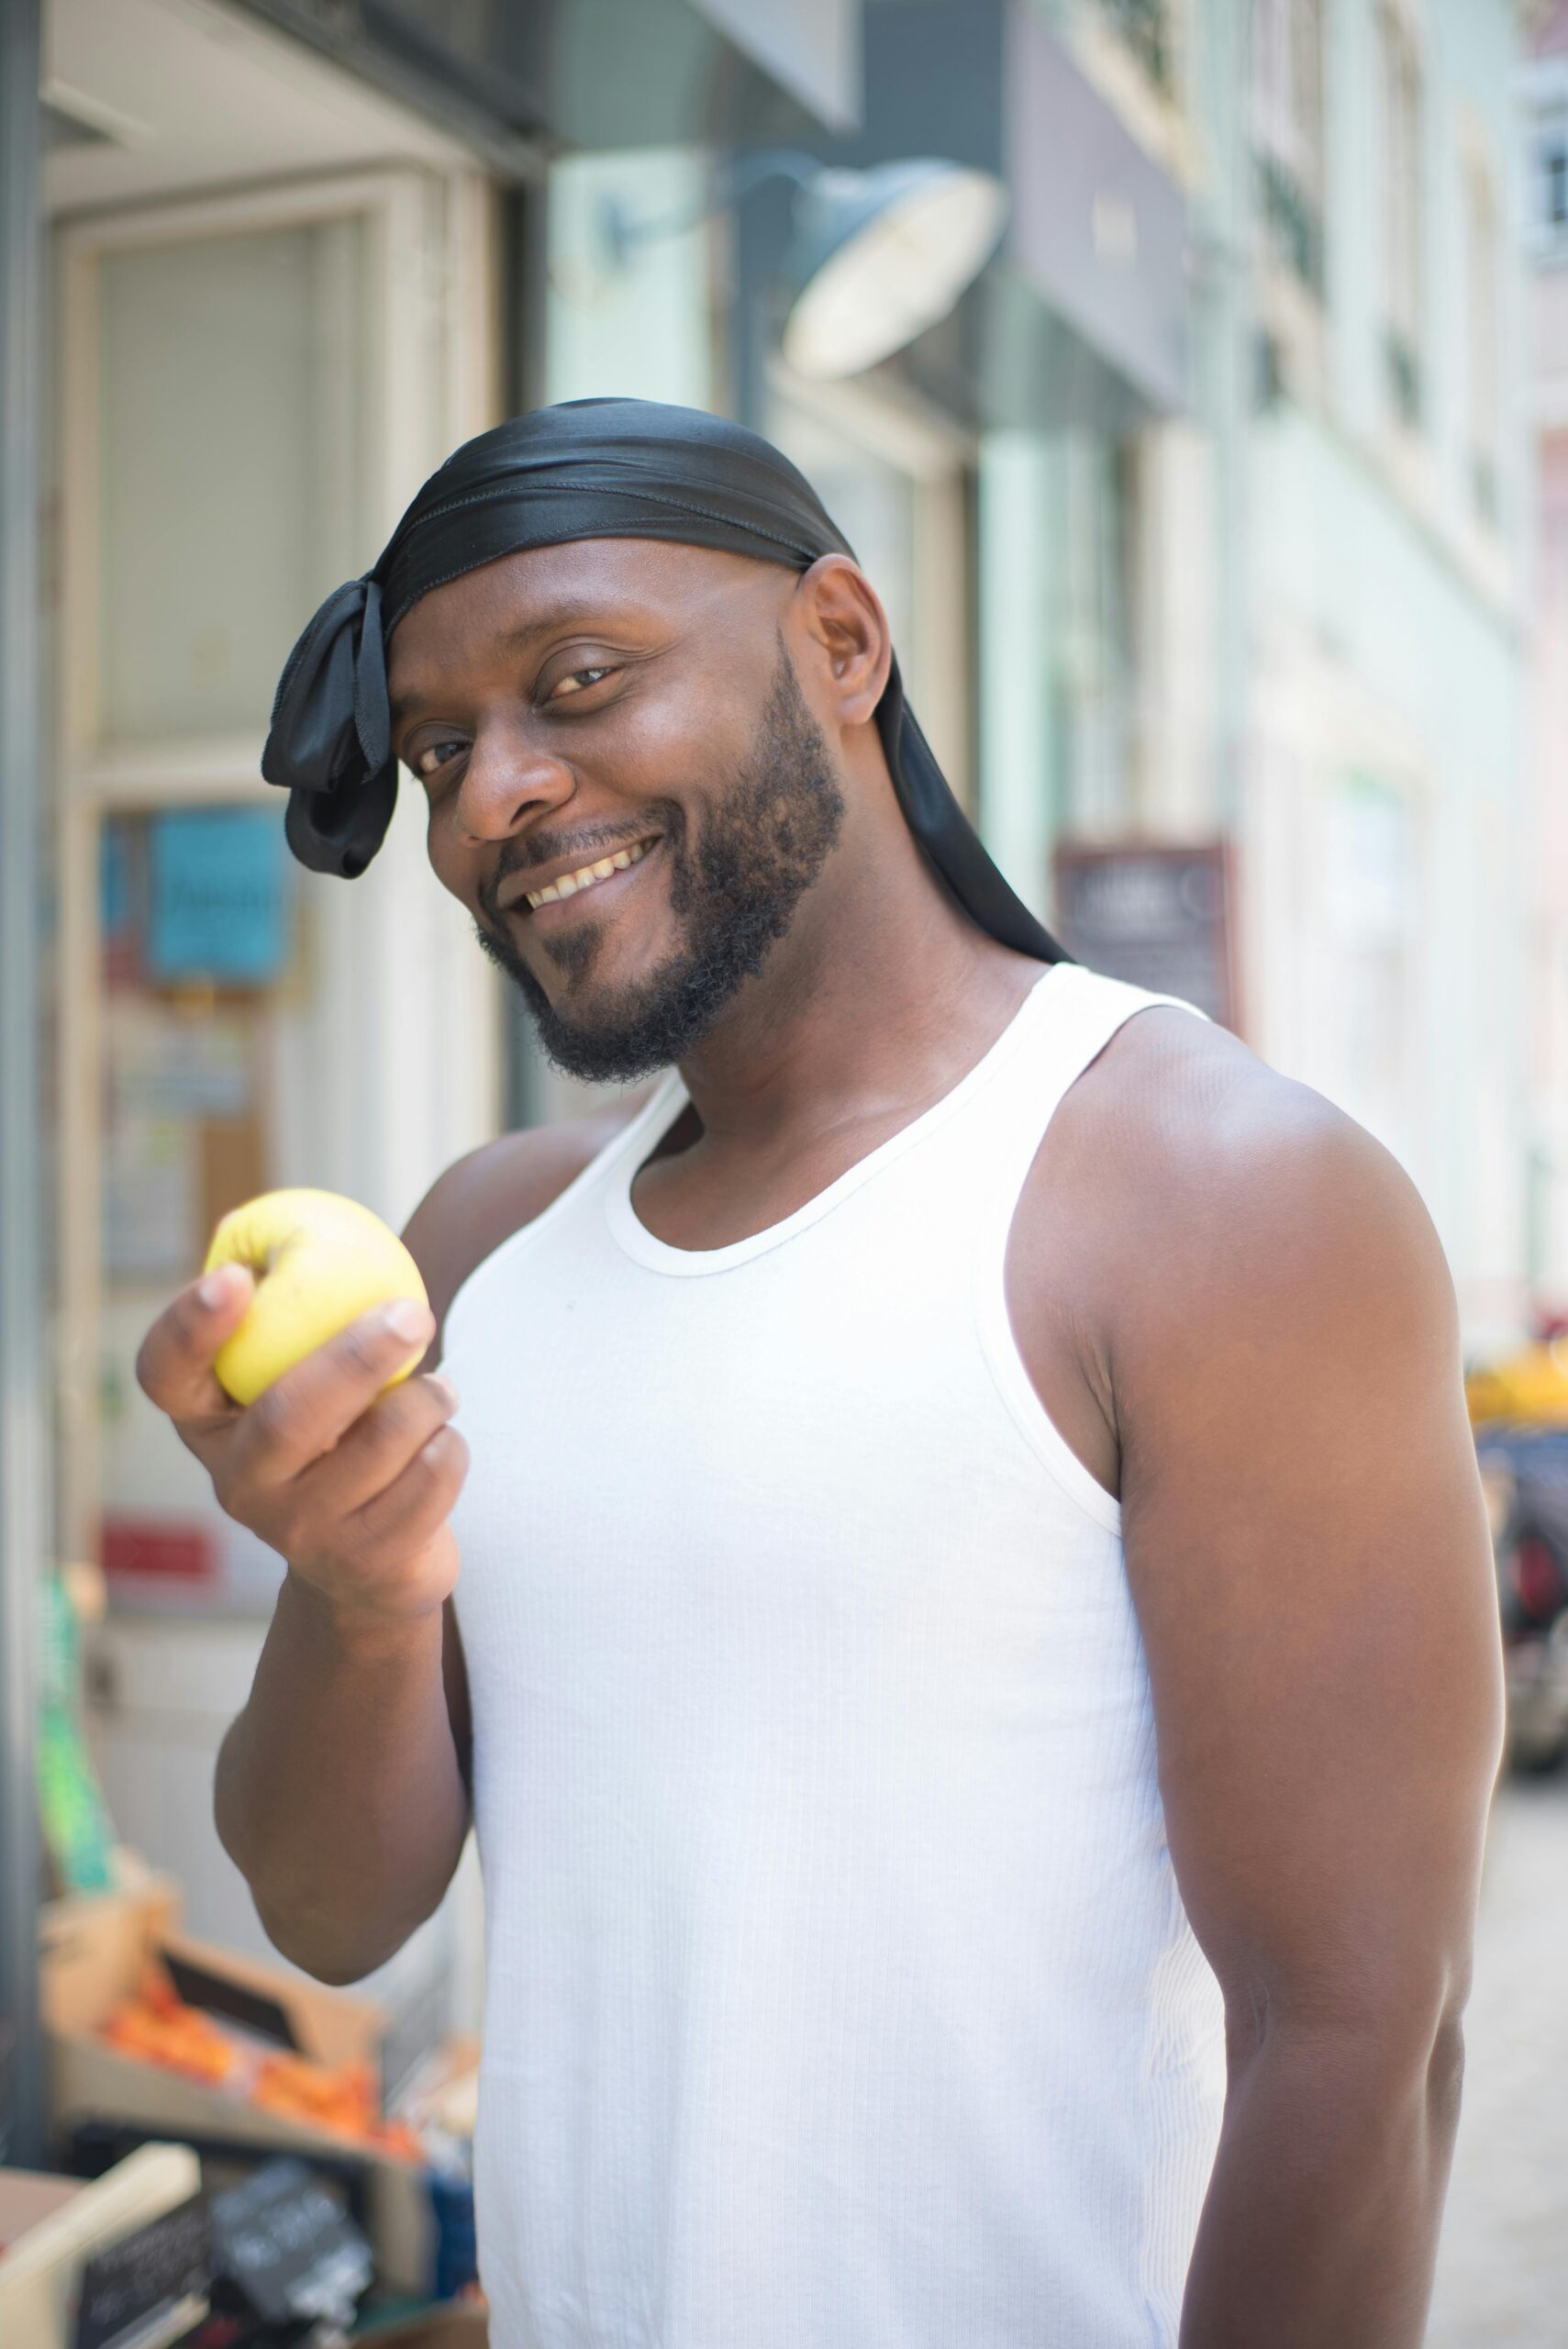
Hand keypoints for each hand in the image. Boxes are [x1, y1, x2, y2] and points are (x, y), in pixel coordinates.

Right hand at [135, 1264, 466, 1624]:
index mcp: (209, 1422)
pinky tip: (443, 1443)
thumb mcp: (303, 1378)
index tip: (233, 1277)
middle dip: (356, 1356)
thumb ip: (297, 1316)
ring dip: (425, 1402)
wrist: (372, 1561)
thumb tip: (303, 1226)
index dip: (189, 1328)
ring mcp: (297, 1530)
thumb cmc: (341, 1433)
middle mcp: (239, 1481)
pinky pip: (425, 1486)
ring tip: (442, 1388)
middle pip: (289, 1416)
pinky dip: (449, 1449)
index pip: (166, 1376)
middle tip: (412, 1310)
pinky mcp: (362, 1562)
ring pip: (376, 1447)